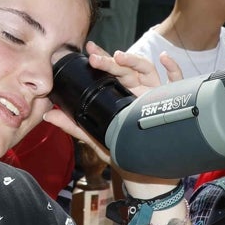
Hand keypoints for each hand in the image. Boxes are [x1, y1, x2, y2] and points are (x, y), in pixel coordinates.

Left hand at [39, 43, 182, 189]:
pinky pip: (177, 82)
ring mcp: (156, 95)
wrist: (146, 175)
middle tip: (95, 57)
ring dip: (136, 61)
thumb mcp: (96, 138)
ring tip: (121, 57)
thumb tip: (47, 115)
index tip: (88, 50)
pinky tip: (165, 58)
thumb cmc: (123, 153)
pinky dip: (173, 68)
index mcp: (122, 95)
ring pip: (148, 71)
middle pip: (127, 69)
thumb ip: (73, 126)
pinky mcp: (173, 104)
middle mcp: (139, 91)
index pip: (111, 71)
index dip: (102, 58)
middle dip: (111, 61)